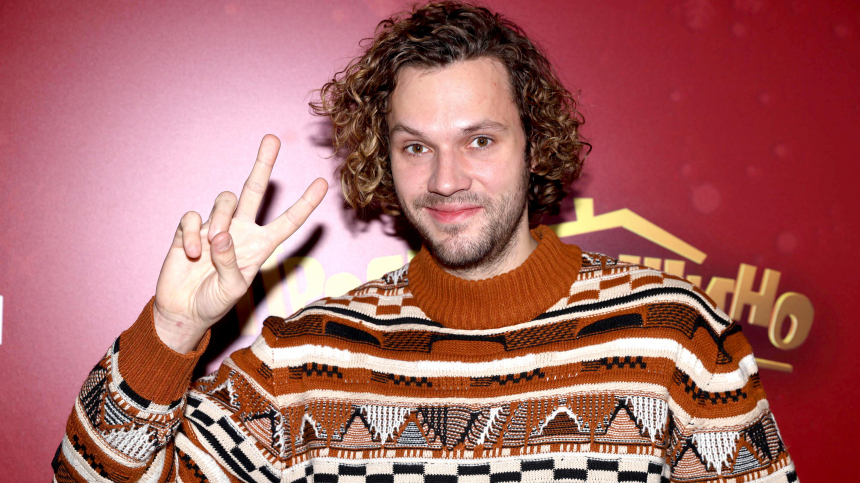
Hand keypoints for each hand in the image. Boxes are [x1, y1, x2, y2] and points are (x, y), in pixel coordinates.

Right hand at [153, 135, 327, 352]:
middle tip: (272, 138)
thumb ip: (231, 263)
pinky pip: (193, 217)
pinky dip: (192, 234)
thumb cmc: (214, 302)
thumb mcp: (232, 289)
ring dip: (219, 220)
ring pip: (224, 201)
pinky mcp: (190, 229)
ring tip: (208, 249)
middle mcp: (241, 230)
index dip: (305, 204)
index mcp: (260, 246)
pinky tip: (191, 255)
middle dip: (263, 164)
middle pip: (255, 190)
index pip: (288, 221)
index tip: (323, 183)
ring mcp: (214, 226)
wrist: (182, 310)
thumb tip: (222, 236)